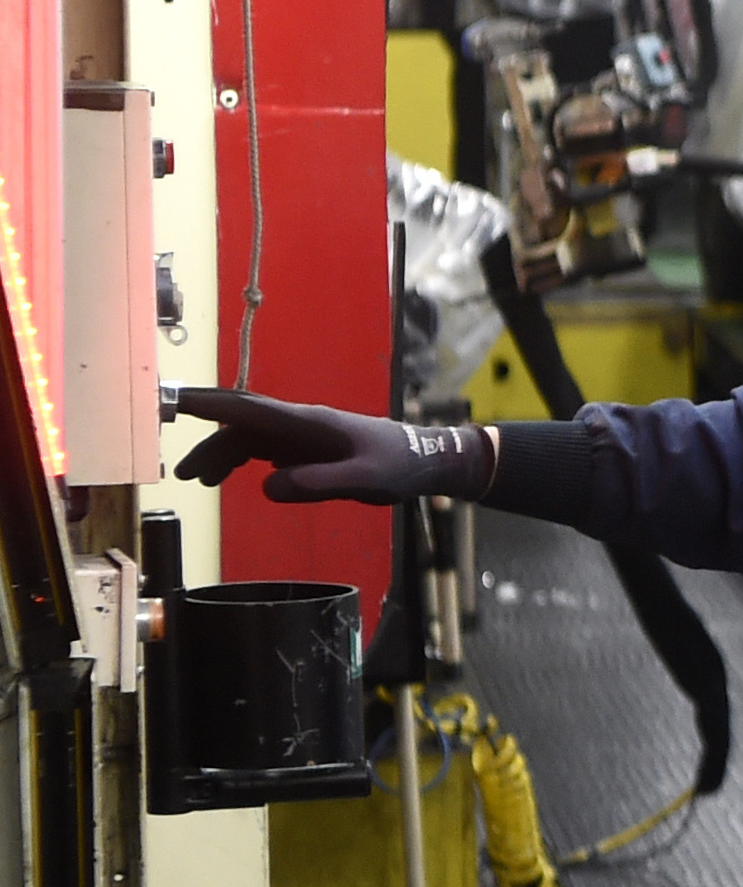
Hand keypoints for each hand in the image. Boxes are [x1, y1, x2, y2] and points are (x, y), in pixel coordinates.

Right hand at [171, 390, 494, 506]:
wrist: (423, 460)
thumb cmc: (397, 465)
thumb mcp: (365, 478)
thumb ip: (320, 482)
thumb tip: (268, 486)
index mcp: (308, 423)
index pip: (250, 409)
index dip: (211, 404)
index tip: (175, 399)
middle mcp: (298, 424)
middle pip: (241, 425)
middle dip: (207, 440)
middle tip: (181, 471)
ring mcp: (300, 435)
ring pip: (247, 438)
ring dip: (219, 454)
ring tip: (198, 481)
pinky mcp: (304, 448)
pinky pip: (261, 449)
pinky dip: (238, 460)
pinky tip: (225, 478)